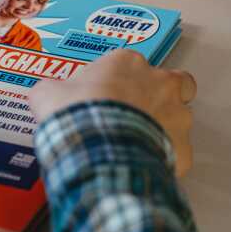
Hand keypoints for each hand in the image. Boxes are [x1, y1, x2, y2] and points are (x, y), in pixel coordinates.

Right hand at [28, 49, 196, 175]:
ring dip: (164, 130)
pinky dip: (164, 160)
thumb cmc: (75, 112)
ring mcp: (178, 116)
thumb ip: (54, 90)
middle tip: (137, 116)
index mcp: (129, 63)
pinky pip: (177, 154)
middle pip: (174, 85)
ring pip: (180, 120)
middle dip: (161, 98)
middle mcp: (161, 84)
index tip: (107, 97)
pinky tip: (142, 168)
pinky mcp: (182, 149)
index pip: (132, 65)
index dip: (121, 82)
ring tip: (136, 148)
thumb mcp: (48, 94)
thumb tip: (48, 95)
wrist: (97, 147)